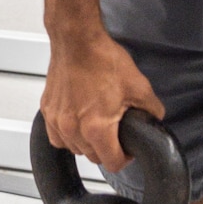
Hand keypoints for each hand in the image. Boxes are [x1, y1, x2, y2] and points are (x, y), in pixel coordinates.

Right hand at [41, 28, 162, 171]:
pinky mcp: (47, 110)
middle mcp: (73, 128)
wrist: (77, 40)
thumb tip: (155, 120)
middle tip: (116, 135)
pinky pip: (56, 137)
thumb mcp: (139, 86)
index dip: (125, 158)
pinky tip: (77, 125)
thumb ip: (151, 110)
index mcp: (97, 127)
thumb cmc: (103, 59)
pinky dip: (67, 137)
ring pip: (74, 149)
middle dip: (107, 150)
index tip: (128, 150)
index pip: (112, 163)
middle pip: (93, 157)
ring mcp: (58, 120)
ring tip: (97, 127)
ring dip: (87, 144)